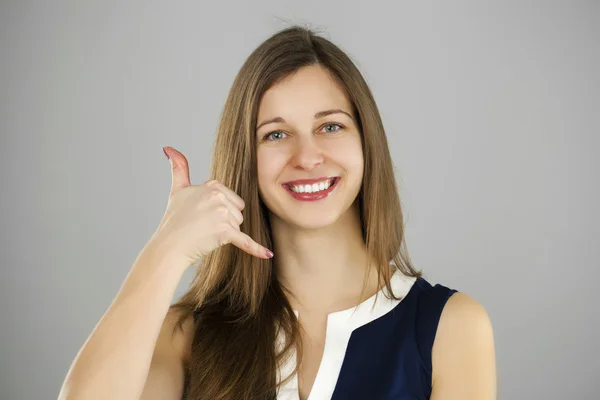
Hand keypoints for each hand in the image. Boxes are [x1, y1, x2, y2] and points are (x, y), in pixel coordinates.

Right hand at [150, 146, 272, 268]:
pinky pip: (245, 241)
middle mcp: (218, 196)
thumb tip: (169, 149)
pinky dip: (256, 249)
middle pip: (238, 211)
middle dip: (226, 221)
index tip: (203, 215)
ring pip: (239, 225)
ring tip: (206, 234)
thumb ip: (178, 168)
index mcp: (212, 185)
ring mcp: (222, 213)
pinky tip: (268, 255)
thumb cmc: (174, 221)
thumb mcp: (177, 190)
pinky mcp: (226, 232)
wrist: (169, 246)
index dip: (220, 209)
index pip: (231, 198)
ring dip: (227, 233)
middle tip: (203, 226)